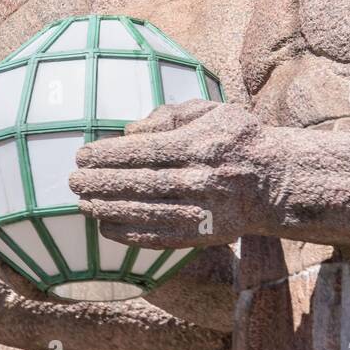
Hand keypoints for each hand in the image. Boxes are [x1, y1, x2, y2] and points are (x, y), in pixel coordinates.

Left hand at [71, 100, 275, 246]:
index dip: (109, 155)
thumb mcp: (212, 111)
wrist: (276, 181)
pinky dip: (129, 235)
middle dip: (101, 182)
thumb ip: (171, 116)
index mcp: (199, 145)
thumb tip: (130, 131)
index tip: (83, 155)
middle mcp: (199, 179)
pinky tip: (106, 227)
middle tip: (73, 180)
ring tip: (82, 203)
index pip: (144, 151)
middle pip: (139, 183)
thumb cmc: (238, 139)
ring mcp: (202, 211)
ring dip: (108, 209)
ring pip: (145, 212)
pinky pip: (159, 237)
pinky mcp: (203, 235)